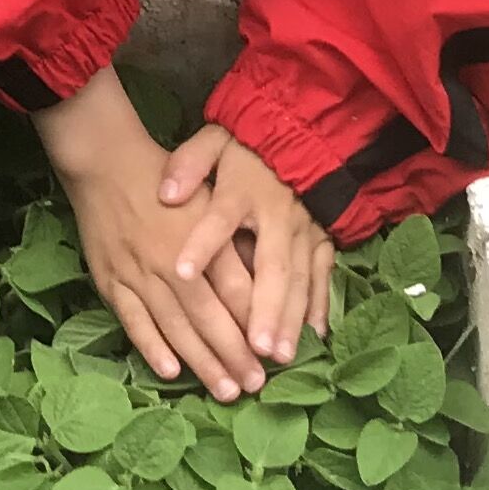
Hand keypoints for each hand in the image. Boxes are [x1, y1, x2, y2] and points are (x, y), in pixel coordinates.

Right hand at [37, 73, 265, 398]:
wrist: (106, 163)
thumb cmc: (169, 182)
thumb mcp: (211, 201)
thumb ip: (234, 244)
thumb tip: (264, 289)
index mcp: (203, 238)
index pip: (236, 291)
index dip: (256, 325)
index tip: (274, 355)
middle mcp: (173, 259)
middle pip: (209, 316)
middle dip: (234, 355)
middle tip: (255, 386)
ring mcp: (139, 272)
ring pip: (174, 326)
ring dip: (201, 362)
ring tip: (225, 391)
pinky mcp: (110, 280)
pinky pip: (133, 320)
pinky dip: (151, 347)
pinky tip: (171, 371)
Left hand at [157, 126, 335, 368]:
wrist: (298, 133)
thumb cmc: (245, 146)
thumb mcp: (213, 141)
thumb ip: (190, 164)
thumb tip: (166, 192)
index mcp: (243, 190)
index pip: (220, 218)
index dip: (201, 243)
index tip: (182, 273)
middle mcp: (277, 216)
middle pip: (272, 266)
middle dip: (264, 309)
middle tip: (254, 347)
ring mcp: (304, 231)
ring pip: (299, 279)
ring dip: (291, 319)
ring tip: (279, 356)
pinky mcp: (322, 239)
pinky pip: (322, 276)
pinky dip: (319, 307)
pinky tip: (314, 337)